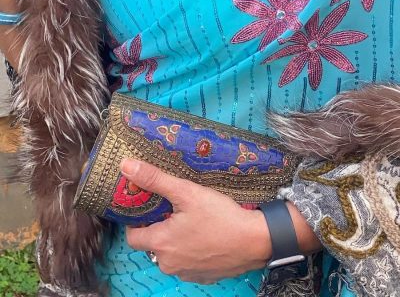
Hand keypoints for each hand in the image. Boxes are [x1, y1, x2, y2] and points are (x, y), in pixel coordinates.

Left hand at [121, 158, 270, 283]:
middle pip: (152, 244)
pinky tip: (205, 234)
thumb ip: (154, 179)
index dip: (137, 220)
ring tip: (191, 219)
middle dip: (159, 226)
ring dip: (176, 239)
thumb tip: (126, 166)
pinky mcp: (203, 277)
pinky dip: (191, 249)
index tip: (149, 205)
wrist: (255, 241)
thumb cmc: (220, 216)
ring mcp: (186, 273)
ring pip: (171, 253)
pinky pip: (188, 262)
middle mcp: (168, 264)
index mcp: (160, 243)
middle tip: (173, 207)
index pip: (132, 236)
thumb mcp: (186, 192)